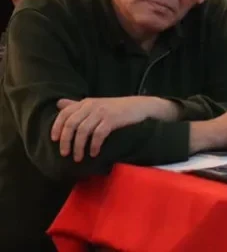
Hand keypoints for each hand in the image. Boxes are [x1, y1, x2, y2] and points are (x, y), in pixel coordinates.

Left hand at [51, 96, 172, 161]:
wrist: (139, 106)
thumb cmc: (115, 108)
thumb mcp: (95, 104)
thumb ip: (77, 105)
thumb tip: (58, 103)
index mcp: (85, 102)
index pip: (65, 113)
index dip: (56, 127)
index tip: (54, 140)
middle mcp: (92, 105)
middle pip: (71, 124)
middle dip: (66, 141)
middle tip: (65, 154)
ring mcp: (102, 112)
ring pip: (83, 131)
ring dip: (78, 147)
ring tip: (78, 157)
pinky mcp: (112, 119)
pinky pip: (98, 134)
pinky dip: (94, 145)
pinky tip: (94, 153)